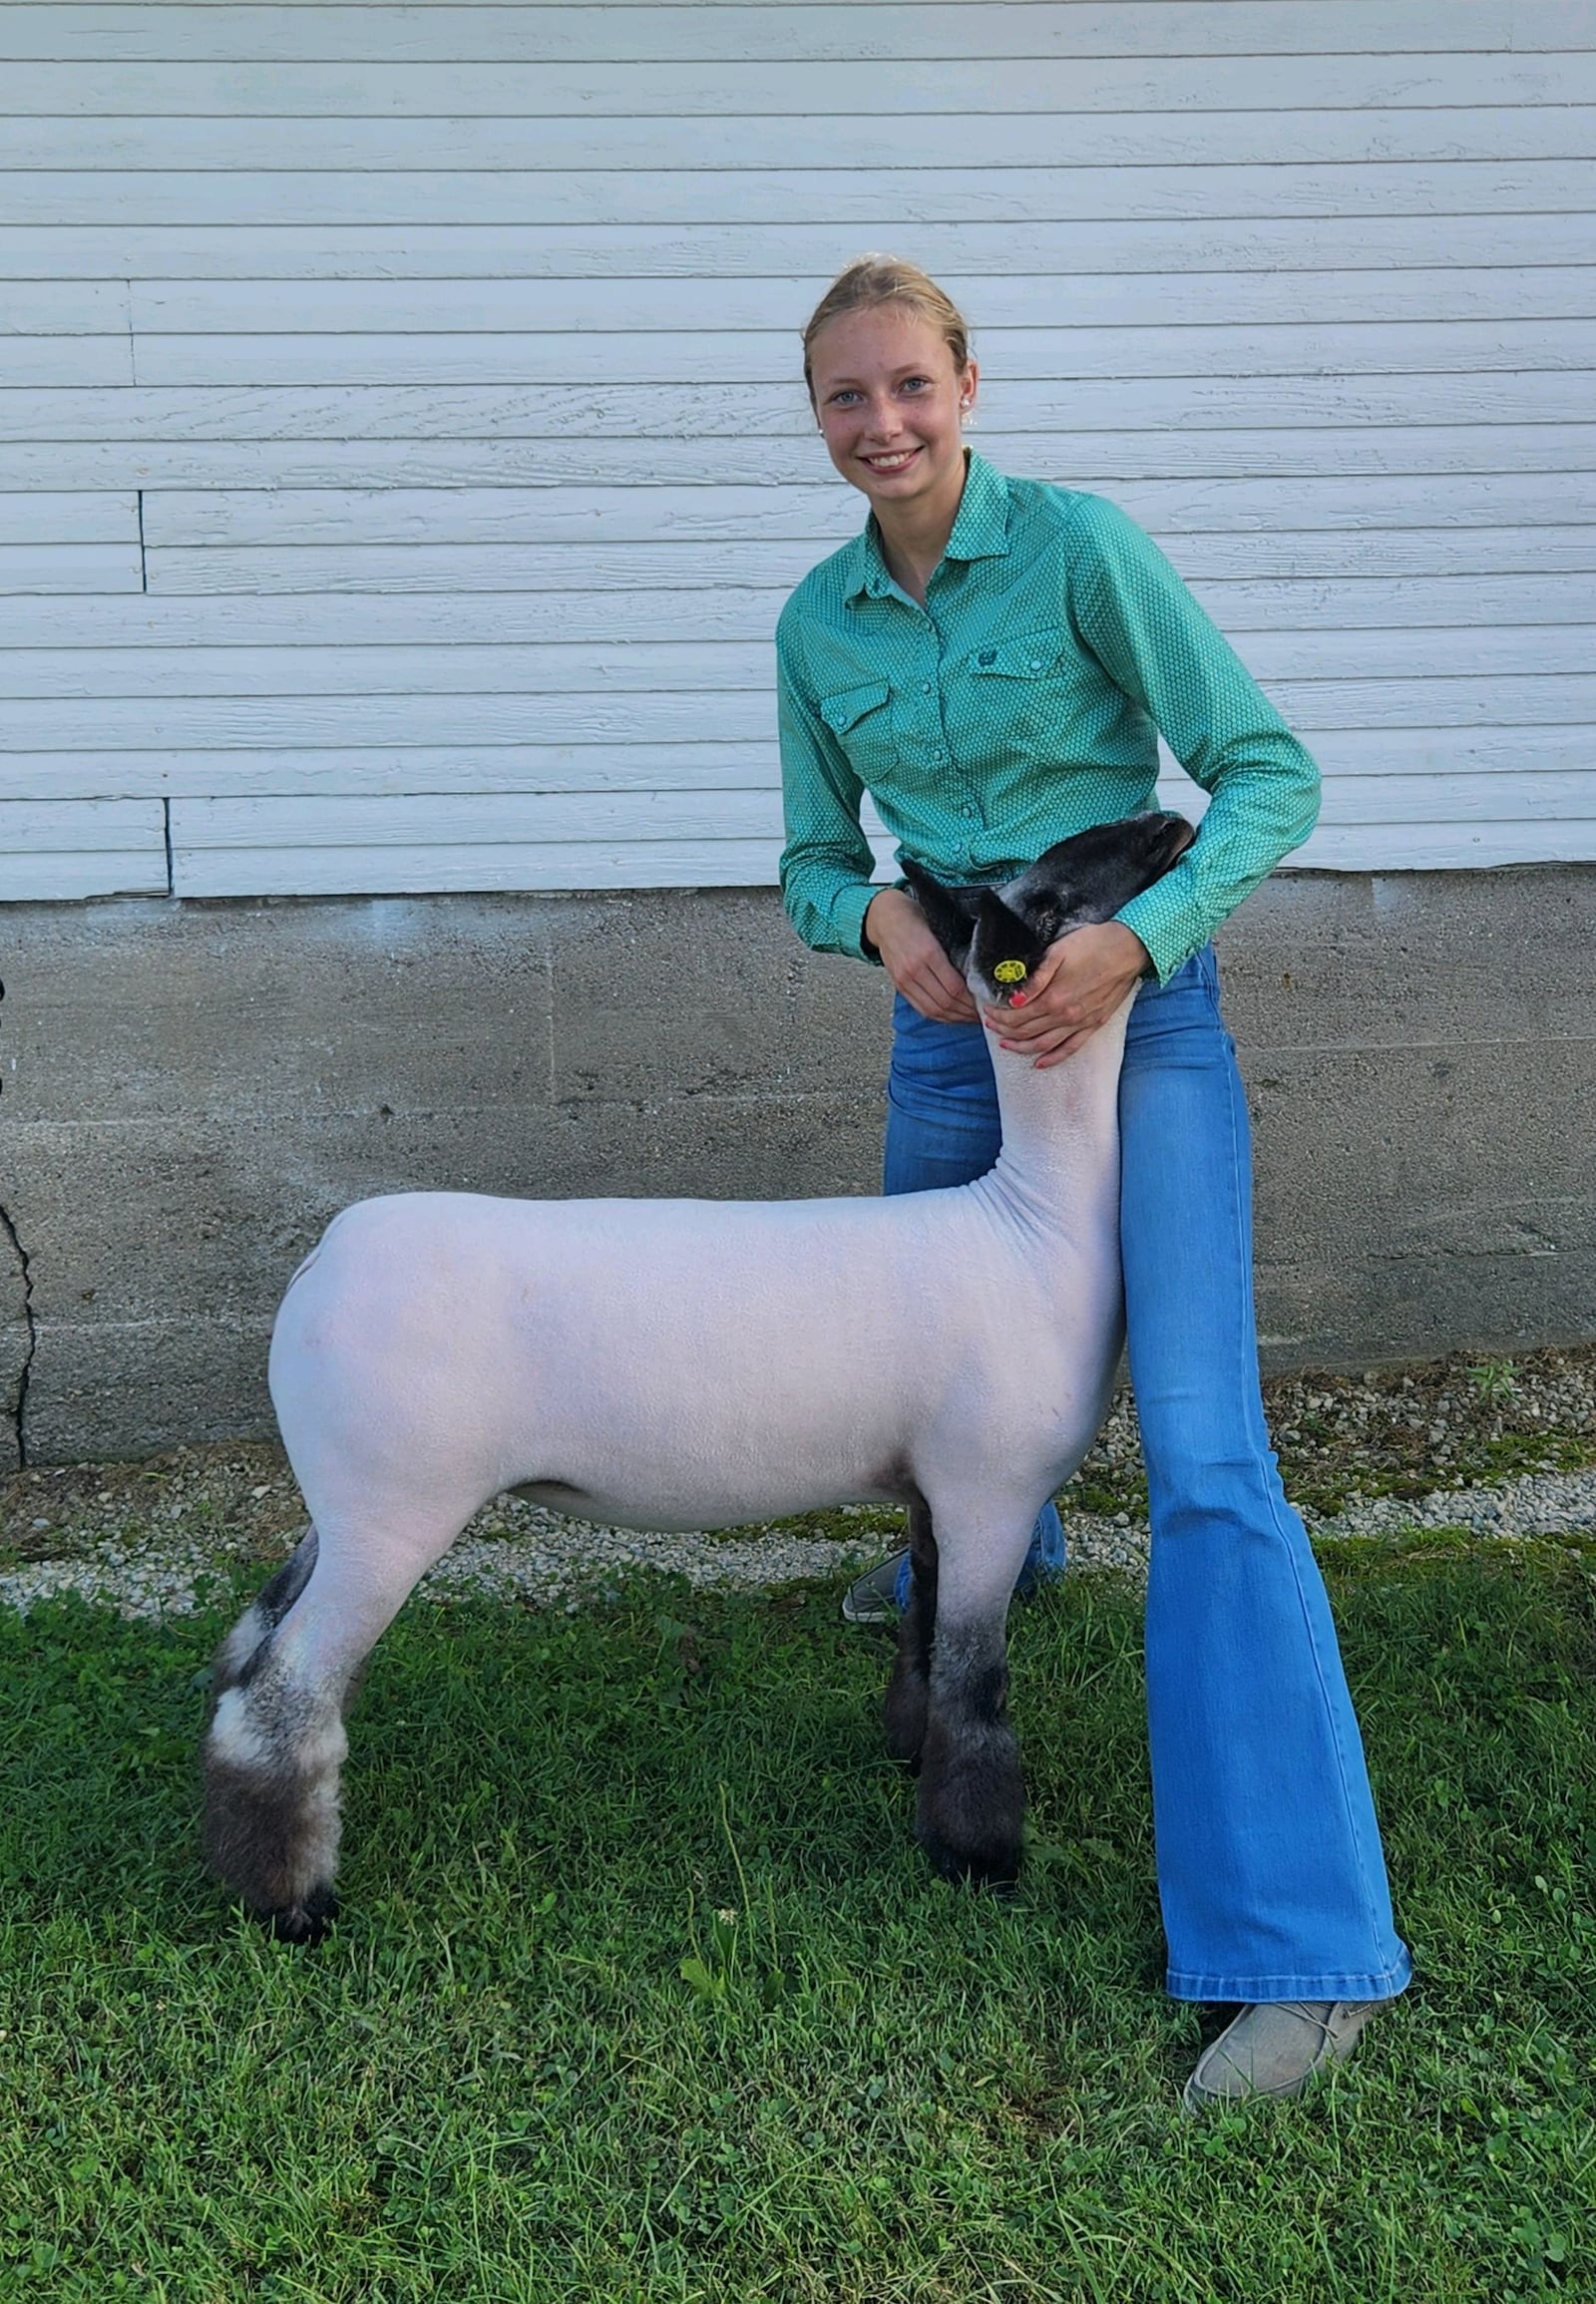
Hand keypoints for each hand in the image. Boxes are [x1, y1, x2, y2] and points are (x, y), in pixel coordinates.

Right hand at [865, 888, 977, 1022]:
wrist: (885, 918)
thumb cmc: (914, 918)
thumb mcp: (940, 928)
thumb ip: (955, 950)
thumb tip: (977, 975)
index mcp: (928, 952)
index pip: (954, 987)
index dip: (971, 1001)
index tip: (984, 1002)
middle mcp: (914, 969)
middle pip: (945, 1002)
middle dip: (965, 1012)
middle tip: (981, 1013)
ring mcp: (904, 979)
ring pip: (933, 1009)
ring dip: (953, 1017)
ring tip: (969, 1017)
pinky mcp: (899, 986)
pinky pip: (921, 1008)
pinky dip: (938, 1016)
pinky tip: (951, 1015)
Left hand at [984, 920, 1149, 1067]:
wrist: (1129, 950)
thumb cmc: (1093, 945)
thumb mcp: (1058, 952)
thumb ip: (1035, 978)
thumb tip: (1014, 999)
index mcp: (1053, 998)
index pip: (1017, 1016)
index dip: (998, 1016)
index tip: (987, 1011)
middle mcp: (1065, 1016)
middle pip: (1026, 1031)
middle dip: (1004, 1030)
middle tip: (990, 1025)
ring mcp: (1080, 1023)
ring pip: (1044, 1044)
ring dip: (1021, 1047)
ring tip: (1006, 1044)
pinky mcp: (1094, 1025)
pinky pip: (1070, 1048)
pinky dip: (1053, 1058)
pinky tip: (1040, 1062)